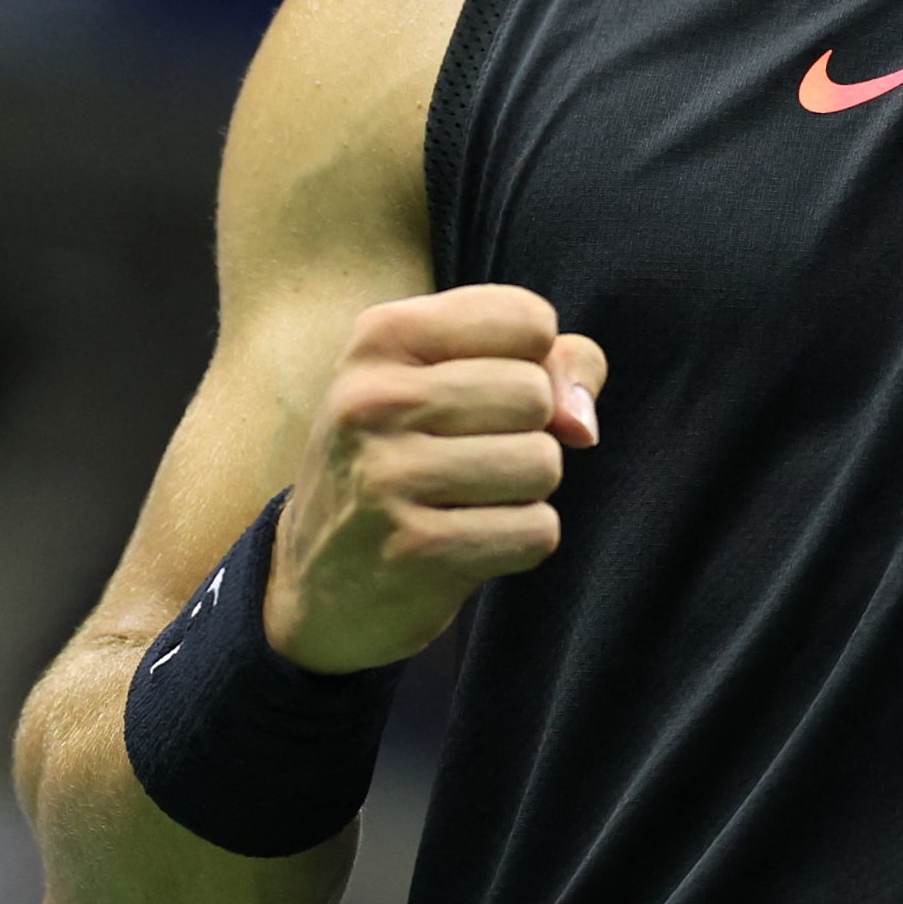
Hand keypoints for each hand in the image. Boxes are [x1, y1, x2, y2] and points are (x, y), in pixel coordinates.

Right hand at [264, 284, 607, 675]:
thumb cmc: (403, 460)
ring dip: (524, 491)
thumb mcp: (445, 382)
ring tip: (465, 500)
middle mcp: (374, 399)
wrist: (319, 583)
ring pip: (543, 463)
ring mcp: (388, 477)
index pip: (529, 320)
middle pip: (537, 395)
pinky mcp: (417, 551)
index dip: (535, 364)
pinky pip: (536, 531)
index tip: (487, 394)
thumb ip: (546, 364)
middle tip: (467, 457)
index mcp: (380, 336)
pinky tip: (466, 543)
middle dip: (528, 433)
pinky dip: (519, 542)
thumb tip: (583, 422)